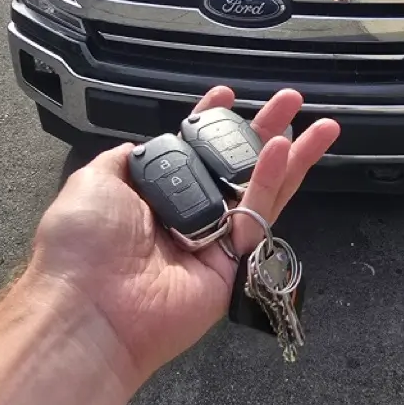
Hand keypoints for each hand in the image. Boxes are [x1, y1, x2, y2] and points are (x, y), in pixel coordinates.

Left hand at [26, 87, 339, 386]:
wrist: (89, 310)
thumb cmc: (82, 245)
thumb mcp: (93, 181)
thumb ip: (124, 159)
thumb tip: (139, 144)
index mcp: (151, 194)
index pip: (189, 151)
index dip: (210, 121)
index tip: (229, 94)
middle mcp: (185, 215)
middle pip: (234, 166)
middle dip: (264, 131)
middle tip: (292, 101)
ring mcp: (211, 241)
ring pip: (259, 190)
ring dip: (290, 157)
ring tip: (321, 125)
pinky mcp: (231, 267)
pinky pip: (255, 218)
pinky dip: (271, 182)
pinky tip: (285, 151)